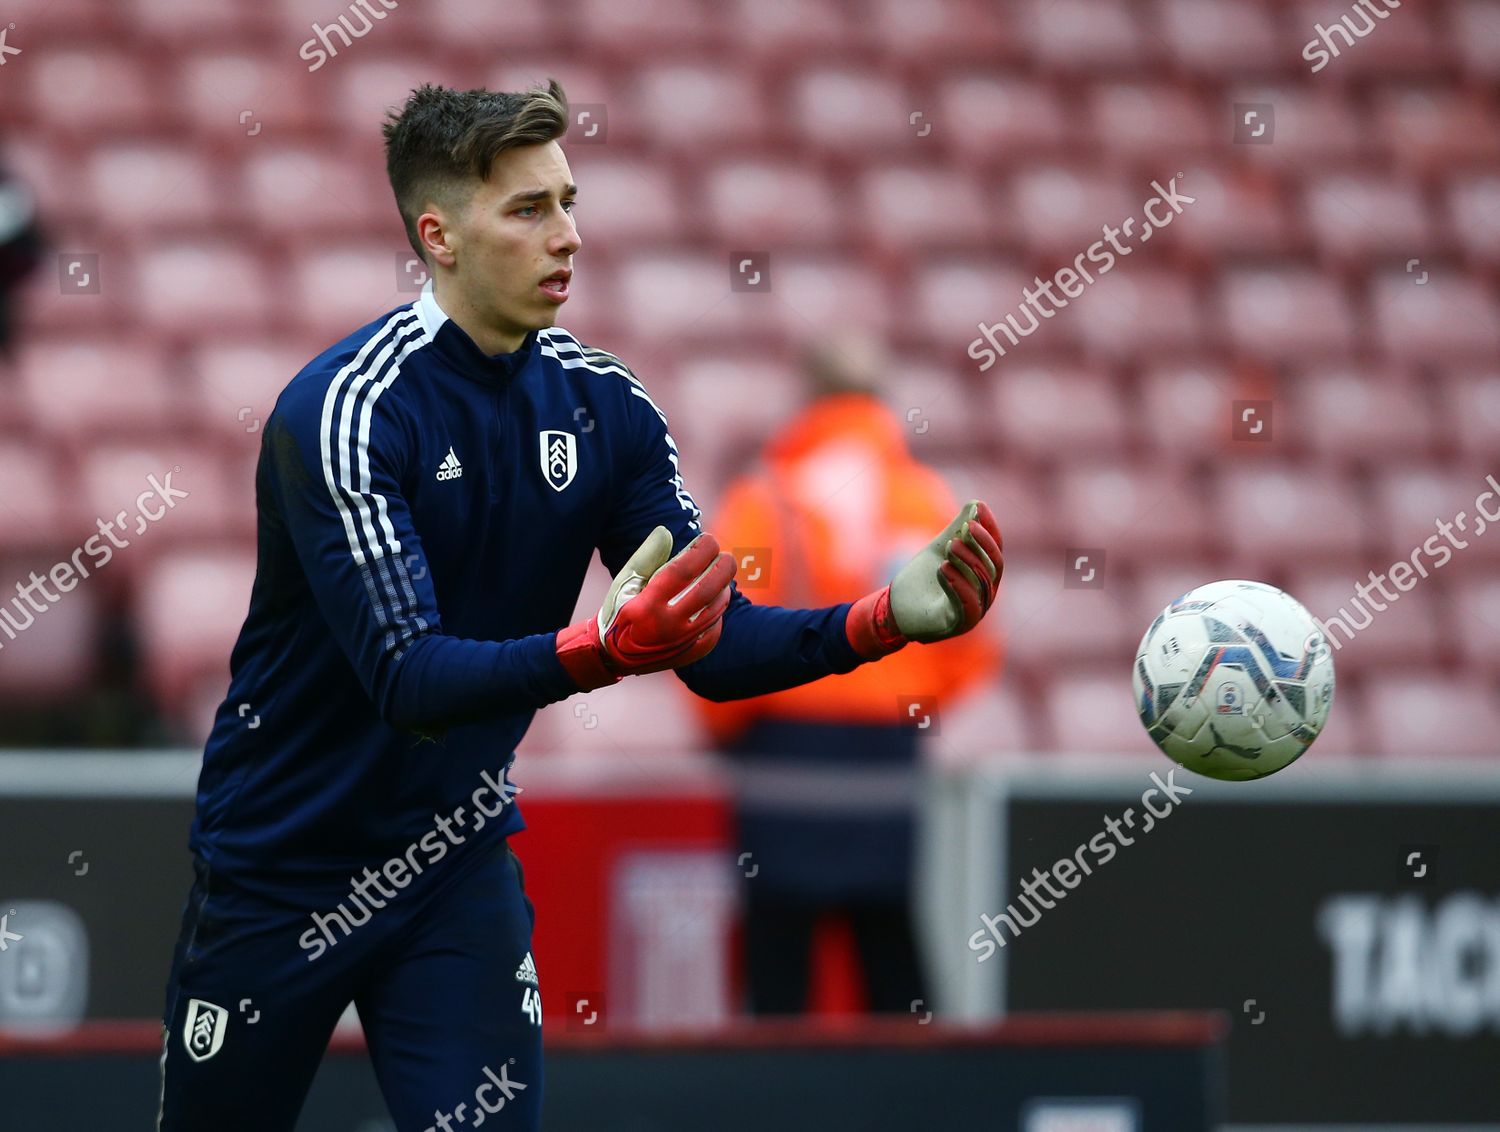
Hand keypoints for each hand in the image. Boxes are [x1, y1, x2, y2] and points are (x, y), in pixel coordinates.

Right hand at [556, 527, 736, 690]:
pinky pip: (714, 629)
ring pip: (715, 610)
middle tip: (726, 556)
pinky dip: (717, 611)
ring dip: (723, 588)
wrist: (614, 655)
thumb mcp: (624, 582)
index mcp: (646, 606)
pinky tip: (713, 599)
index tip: (708, 539)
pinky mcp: (691, 654)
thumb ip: (645, 557)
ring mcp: (681, 643)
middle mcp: (666, 627)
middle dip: (722, 567)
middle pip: (706, 590)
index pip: (682, 571)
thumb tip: (666, 531)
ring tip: (721, 574)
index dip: (701, 550)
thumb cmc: (619, 610)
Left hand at [845, 500, 1002, 658]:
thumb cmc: (921, 580)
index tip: (980, 508)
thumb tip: (976, 504)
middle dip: (981, 545)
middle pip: (993, 567)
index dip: (990, 529)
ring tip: (950, 545)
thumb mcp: (939, 549)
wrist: (896, 608)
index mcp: (984, 576)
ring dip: (967, 561)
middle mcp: (985, 595)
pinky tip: (943, 567)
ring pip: (981, 585)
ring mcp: (975, 612)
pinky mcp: (959, 625)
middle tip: (964, 527)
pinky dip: (958, 584)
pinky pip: (967, 606)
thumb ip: (957, 530)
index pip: (995, 550)